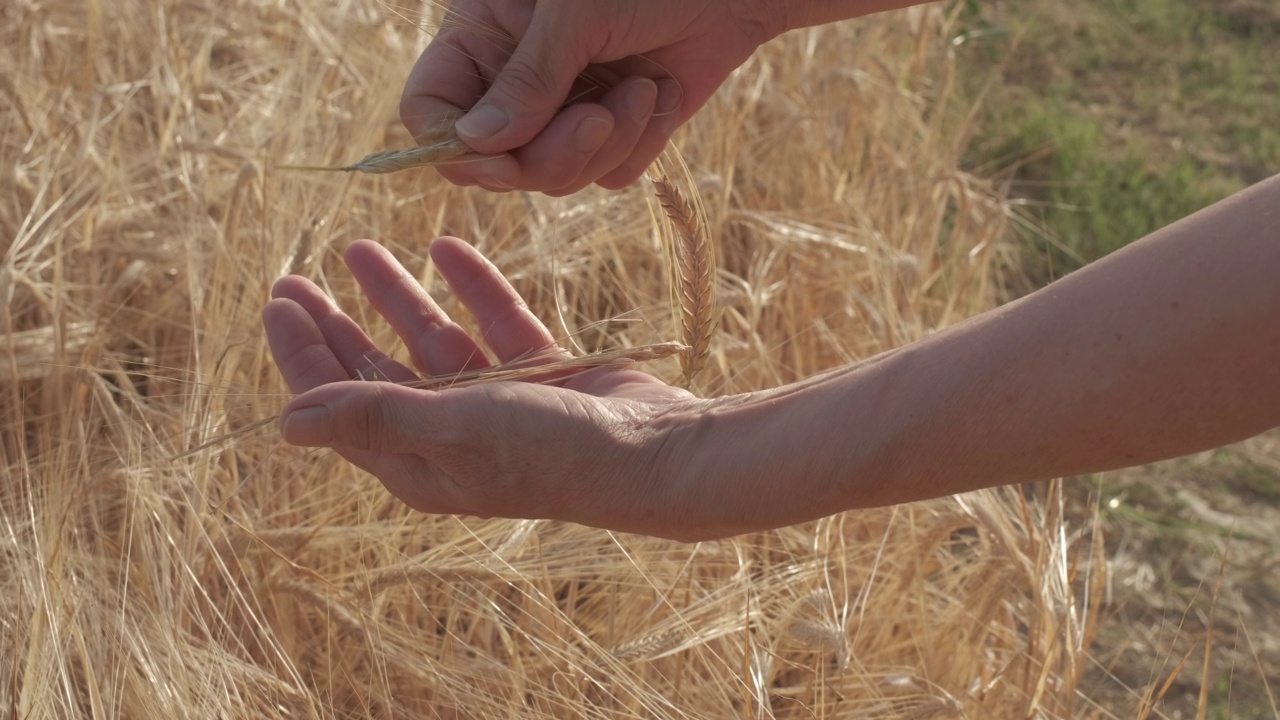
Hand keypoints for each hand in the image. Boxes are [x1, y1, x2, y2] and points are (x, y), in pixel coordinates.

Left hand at [262, 237, 707, 537]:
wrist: (654, 453)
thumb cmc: (551, 451)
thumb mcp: (455, 427)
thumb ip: (375, 414)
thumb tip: (284, 422)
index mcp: (419, 463)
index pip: (340, 405)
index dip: (304, 356)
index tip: (278, 301)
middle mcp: (451, 436)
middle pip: (376, 371)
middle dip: (335, 324)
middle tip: (295, 277)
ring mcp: (498, 405)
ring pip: (431, 340)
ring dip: (396, 296)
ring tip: (359, 248)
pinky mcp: (542, 379)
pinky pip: (493, 324)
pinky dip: (470, 287)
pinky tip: (446, 248)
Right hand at [400, 0, 781, 194]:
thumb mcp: (577, 14)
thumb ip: (528, 79)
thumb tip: (475, 145)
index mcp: (482, 38)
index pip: (430, 112)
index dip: (454, 147)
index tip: (503, 158)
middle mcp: (514, 82)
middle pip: (496, 164)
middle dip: (553, 152)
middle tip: (600, 116)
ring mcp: (564, 112)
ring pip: (556, 178)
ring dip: (609, 142)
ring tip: (643, 88)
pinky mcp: (615, 134)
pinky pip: (610, 175)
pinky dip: (643, 142)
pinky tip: (662, 91)